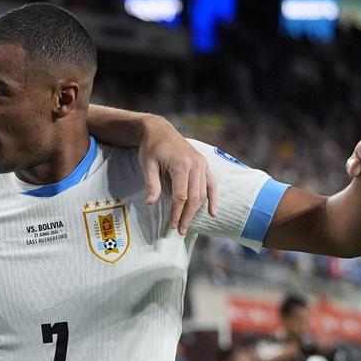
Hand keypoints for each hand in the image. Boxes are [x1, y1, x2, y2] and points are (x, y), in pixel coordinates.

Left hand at [139, 119, 216, 234]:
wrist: (160, 130)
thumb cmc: (151, 148)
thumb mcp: (147, 165)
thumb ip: (151, 184)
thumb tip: (150, 203)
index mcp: (181, 165)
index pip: (181, 196)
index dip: (177, 212)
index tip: (172, 225)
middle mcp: (195, 165)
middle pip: (194, 197)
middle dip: (187, 215)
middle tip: (181, 231)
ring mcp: (202, 164)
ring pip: (204, 193)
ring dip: (197, 210)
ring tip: (188, 224)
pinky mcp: (204, 164)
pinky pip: (212, 184)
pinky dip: (213, 198)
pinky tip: (212, 212)